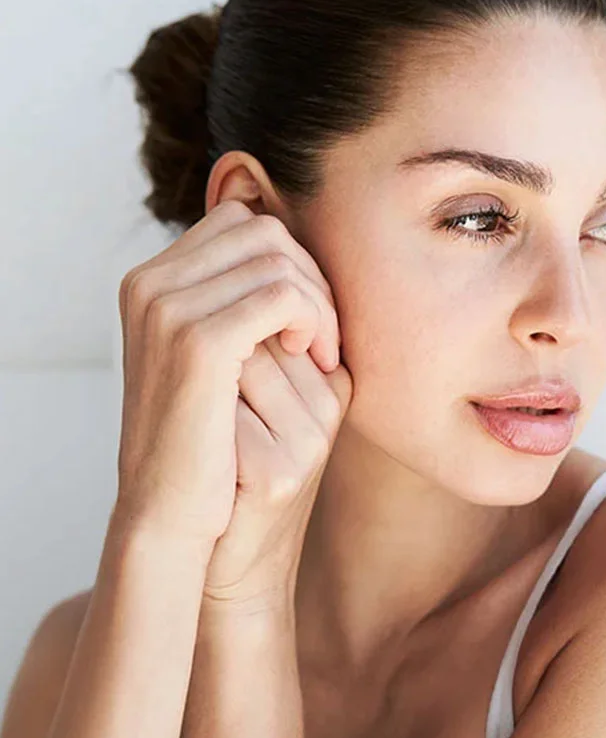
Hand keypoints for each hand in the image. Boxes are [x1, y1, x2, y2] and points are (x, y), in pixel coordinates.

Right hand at [112, 198, 352, 570]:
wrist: (170, 513)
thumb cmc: (203, 441)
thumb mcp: (216, 359)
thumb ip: (238, 302)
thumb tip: (297, 258)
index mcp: (151, 281)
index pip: (241, 223)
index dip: (288, 261)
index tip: (306, 318)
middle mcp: (150, 283)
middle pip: (263, 231)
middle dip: (308, 277)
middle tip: (323, 340)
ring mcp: (168, 308)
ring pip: (278, 259)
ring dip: (318, 304)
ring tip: (321, 357)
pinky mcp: (197, 341)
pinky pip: (282, 295)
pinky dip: (314, 320)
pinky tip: (316, 360)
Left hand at [201, 334, 351, 615]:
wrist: (222, 559)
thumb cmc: (231, 470)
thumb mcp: (258, 399)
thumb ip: (257, 341)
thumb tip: (225, 275)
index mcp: (334, 379)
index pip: (275, 311)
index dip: (226, 341)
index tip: (217, 383)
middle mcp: (331, 406)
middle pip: (254, 335)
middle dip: (215, 364)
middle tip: (209, 411)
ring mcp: (309, 440)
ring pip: (236, 365)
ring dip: (204, 391)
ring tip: (214, 436)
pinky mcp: (279, 472)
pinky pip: (221, 412)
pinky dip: (198, 424)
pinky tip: (208, 458)